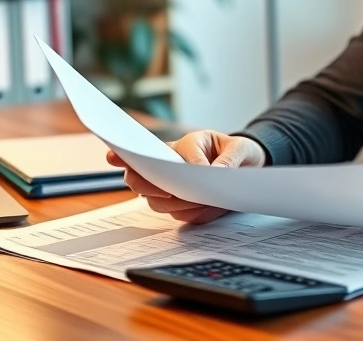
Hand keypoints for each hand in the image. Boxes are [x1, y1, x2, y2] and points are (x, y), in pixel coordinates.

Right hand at [106, 130, 267, 223]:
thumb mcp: (240, 149)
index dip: (123, 154)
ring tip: (203, 200)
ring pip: (158, 202)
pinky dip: (194, 213)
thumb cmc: (239, 152)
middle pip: (140, 181)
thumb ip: (228, 159)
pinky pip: (181, 215)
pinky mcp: (186, 208)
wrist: (249, 169)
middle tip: (170, 189)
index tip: (113, 155)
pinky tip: (210, 207)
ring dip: (177, 203)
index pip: (146, 151)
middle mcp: (170, 170)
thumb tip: (211, 173)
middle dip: (147, 185)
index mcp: (179, 147)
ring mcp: (174, 190)